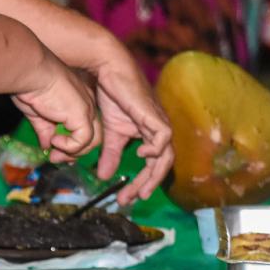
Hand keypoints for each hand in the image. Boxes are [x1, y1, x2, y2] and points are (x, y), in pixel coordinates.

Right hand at [11, 52, 101, 163]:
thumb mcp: (38, 112)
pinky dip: (69, 147)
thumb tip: (46, 145)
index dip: (73, 143)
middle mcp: (87, 104)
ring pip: (93, 142)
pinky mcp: (82, 115)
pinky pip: (82, 141)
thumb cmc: (30, 85)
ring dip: (73, 153)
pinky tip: (54, 141)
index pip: (85, 127)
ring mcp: (87, 109)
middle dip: (76, 152)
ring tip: (55, 152)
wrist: (30, 72)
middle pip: (93, 137)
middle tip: (56, 157)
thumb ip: (45, 129)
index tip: (55, 150)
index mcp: (78, 101)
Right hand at [86, 43, 172, 205]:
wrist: (108, 71)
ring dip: (154, 174)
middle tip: (133, 198)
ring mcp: (158, 122)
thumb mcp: (111, 133)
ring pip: (166, 155)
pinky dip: (155, 150)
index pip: (152, 165)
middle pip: (162, 165)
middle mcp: (158, 131)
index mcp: (151, 135)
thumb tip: (103, 176)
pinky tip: (142, 154)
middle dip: (148, 184)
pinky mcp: (154, 115)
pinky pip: (164, 137)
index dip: (141, 182)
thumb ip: (110, 154)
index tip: (126, 198)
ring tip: (140, 189)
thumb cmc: (112, 96)